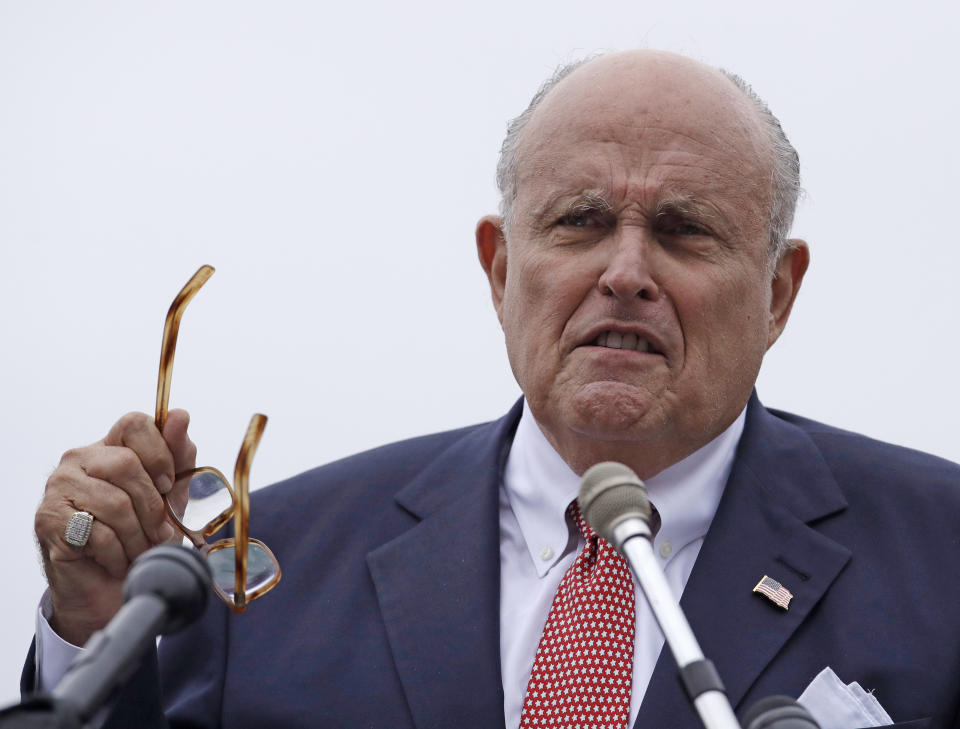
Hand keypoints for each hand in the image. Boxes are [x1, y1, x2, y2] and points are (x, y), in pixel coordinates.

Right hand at [35, 409, 196, 645]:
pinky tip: (116, 560)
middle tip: (160, 533)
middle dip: (153, 507)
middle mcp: (79, 459)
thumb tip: (179, 415)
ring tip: (139, 550)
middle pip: (127, 464)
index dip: (160, 452)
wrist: (112, 588)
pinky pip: (98, 533)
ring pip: (115, 502)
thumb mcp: (171, 493)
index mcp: (110, 446)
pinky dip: (117, 554)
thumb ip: (178, 454)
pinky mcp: (48, 520)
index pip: (135, 423)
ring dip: (137, 537)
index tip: (167, 483)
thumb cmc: (143, 534)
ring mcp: (58, 487)